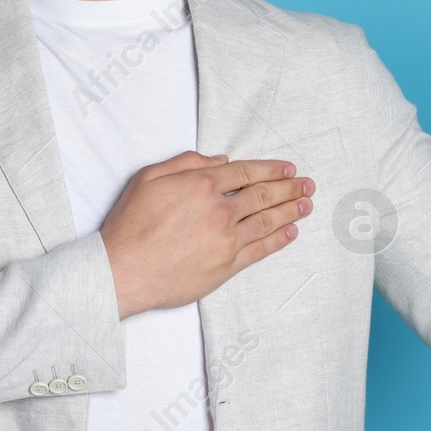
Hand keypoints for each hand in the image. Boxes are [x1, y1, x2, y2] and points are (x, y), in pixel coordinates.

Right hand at [98, 151, 314, 318]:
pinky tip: (291, 231)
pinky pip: (260, 249)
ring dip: (291, 211)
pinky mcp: (226, 266)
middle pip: (263, 195)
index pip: (245, 173)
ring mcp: (225, 240)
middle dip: (289, 188)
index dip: (271, 169)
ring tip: (307, 204)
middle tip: (307, 185)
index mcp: (201, 184)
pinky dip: (279, 239)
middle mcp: (219, 210)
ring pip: (267, 221)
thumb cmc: (131, 225)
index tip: (288, 169)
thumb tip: (219, 160)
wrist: (123, 270)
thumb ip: (185, 163)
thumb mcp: (149, 178)